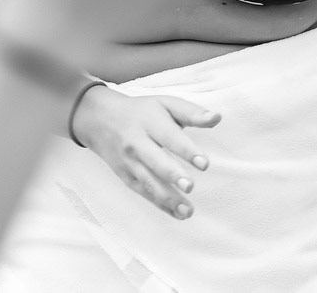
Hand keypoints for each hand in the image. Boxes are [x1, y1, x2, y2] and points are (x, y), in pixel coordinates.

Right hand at [69, 86, 219, 219]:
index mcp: (149, 122)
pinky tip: (178, 213)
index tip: (204, 163)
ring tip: (187, 210)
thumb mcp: (165, 103)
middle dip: (172, 175)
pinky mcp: (126, 177)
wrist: (100, 119)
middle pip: (155, 161)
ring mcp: (129, 162)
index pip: (169, 137)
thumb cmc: (141, 112)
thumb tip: (216, 118)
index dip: (187, 150)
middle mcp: (137, 143)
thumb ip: (191, 112)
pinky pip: (144, 193)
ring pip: (148, 182)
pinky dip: (160, 205)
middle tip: (190, 186)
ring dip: (167, 198)